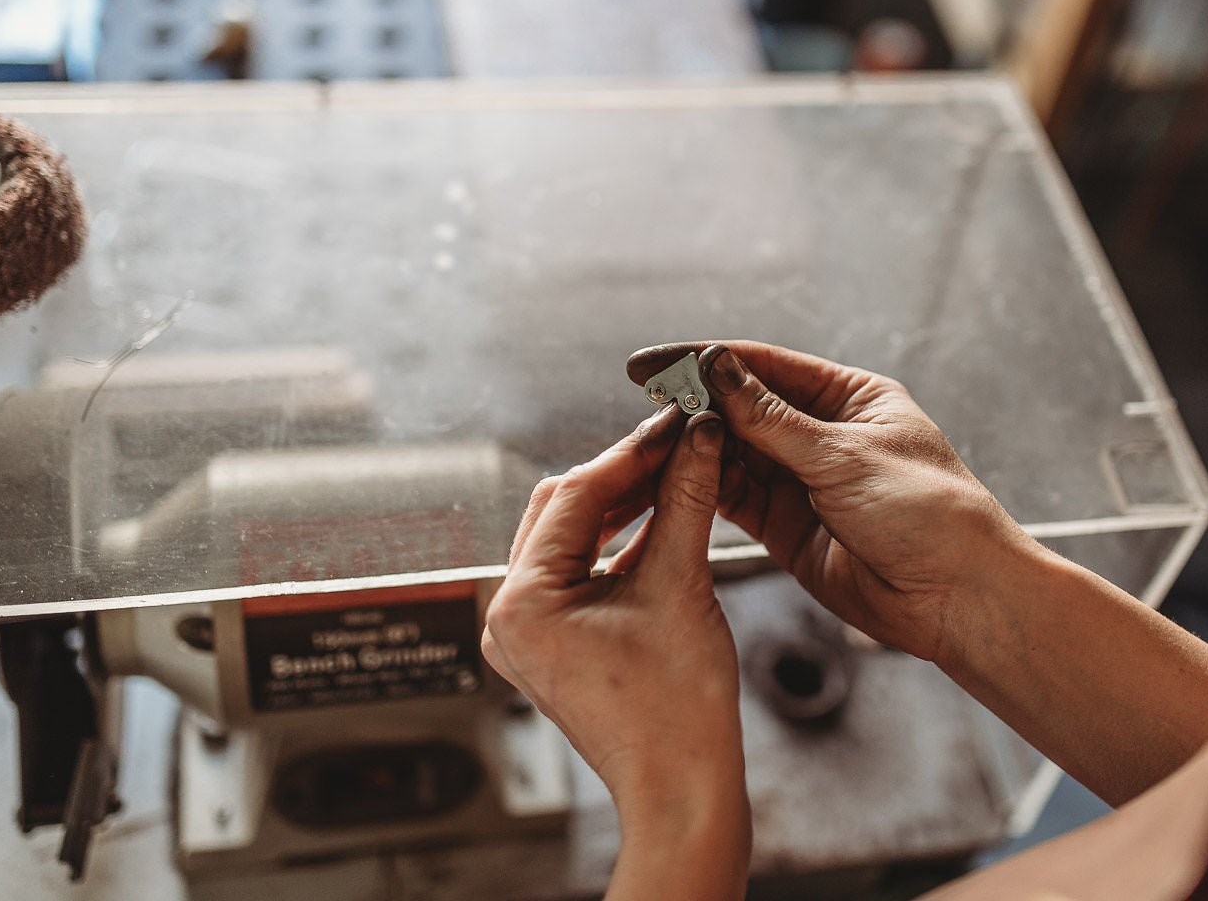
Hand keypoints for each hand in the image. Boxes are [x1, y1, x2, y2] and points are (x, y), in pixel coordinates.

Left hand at [481, 406, 749, 898]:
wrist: (683, 788)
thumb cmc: (677, 710)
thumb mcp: (680, 585)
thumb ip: (685, 500)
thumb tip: (698, 438)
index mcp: (522, 602)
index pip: (575, 494)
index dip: (633, 451)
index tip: (676, 420)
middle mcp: (509, 613)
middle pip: (564, 508)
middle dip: (625, 473)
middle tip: (679, 440)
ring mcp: (527, 631)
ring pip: (571, 536)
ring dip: (623, 504)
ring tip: (677, 470)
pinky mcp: (552, 641)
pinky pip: (579, 570)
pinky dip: (618, 542)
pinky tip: (662, 515)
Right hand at [627, 341, 1037, 665]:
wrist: (958, 598)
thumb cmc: (929, 513)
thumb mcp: (844, 456)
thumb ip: (771, 419)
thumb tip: (715, 367)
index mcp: (851, 398)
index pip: (765, 366)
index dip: (706, 360)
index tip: (653, 363)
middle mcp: (823, 435)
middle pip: (743, 409)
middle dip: (695, 406)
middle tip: (644, 405)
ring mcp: (804, 481)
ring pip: (734, 455)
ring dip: (696, 448)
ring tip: (651, 444)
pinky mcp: (788, 527)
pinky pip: (735, 498)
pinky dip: (705, 487)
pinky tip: (674, 478)